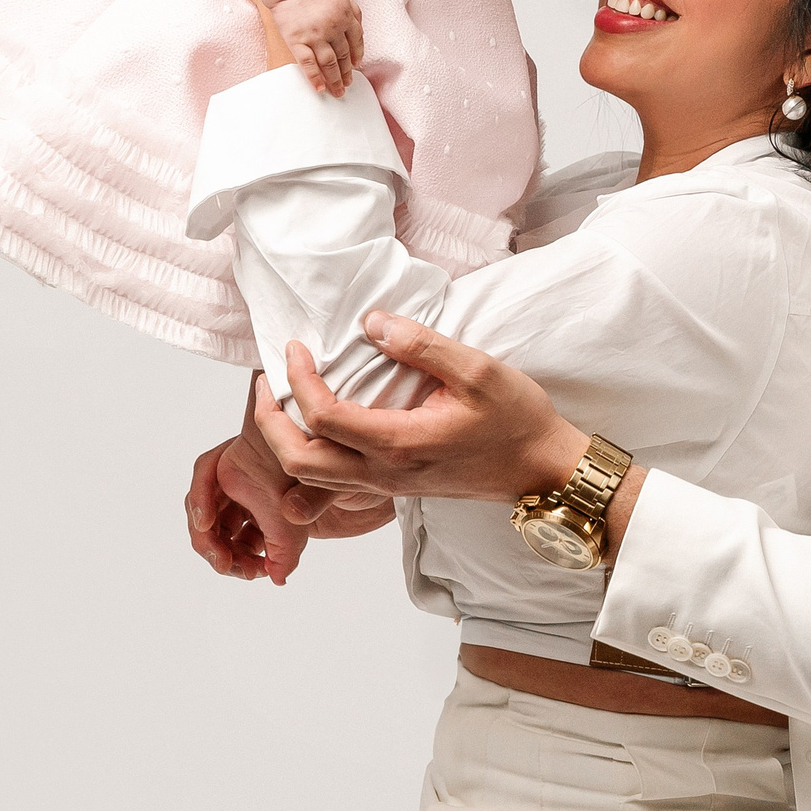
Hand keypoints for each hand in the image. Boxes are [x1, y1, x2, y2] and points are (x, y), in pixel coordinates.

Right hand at [188, 375, 395, 582]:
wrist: (387, 476)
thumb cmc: (357, 457)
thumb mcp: (334, 472)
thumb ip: (311, 497)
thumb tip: (288, 528)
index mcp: (254, 451)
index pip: (207, 471)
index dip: (199, 498)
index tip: (206, 524)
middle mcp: (253, 476)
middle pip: (209, 507)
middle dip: (209, 538)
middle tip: (226, 563)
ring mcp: (264, 502)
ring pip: (226, 531)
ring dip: (228, 554)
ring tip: (249, 570)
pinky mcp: (279, 526)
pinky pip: (251, 545)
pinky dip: (250, 560)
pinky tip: (265, 570)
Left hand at [254, 322, 588, 505]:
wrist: (542, 470)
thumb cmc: (517, 421)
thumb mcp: (477, 369)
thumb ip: (422, 345)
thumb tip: (373, 322)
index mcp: (398, 443)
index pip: (322, 416)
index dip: (298, 379)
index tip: (297, 347)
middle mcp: (385, 472)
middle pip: (298, 461)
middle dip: (269, 421)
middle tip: (268, 382)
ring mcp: (388, 486)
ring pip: (311, 481)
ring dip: (285, 443)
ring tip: (284, 403)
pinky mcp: (395, 488)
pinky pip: (336, 487)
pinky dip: (312, 464)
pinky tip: (318, 434)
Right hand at [272, 0, 363, 94]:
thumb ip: (353, 12)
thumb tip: (359, 32)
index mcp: (346, 17)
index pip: (356, 41)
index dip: (357, 55)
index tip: (356, 65)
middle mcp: (333, 28)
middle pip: (344, 55)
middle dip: (347, 72)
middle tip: (348, 84)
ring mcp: (315, 36)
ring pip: (329, 63)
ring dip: (335, 80)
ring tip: (338, 91)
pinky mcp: (297, 41)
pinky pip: (308, 63)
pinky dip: (314, 78)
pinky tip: (319, 88)